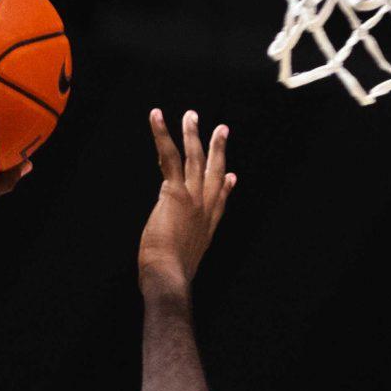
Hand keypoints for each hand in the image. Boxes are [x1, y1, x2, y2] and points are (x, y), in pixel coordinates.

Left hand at [138, 108, 234, 298]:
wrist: (169, 275)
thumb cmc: (171, 275)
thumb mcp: (185, 263)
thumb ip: (186, 253)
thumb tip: (180, 260)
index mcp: (207, 226)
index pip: (220, 200)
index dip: (226, 187)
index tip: (233, 176)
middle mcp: (204, 208)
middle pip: (214, 172)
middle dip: (217, 149)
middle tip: (221, 130)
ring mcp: (192, 197)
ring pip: (194, 158)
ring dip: (192, 134)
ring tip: (191, 115)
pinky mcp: (174, 191)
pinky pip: (168, 156)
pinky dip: (162, 134)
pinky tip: (157, 116)